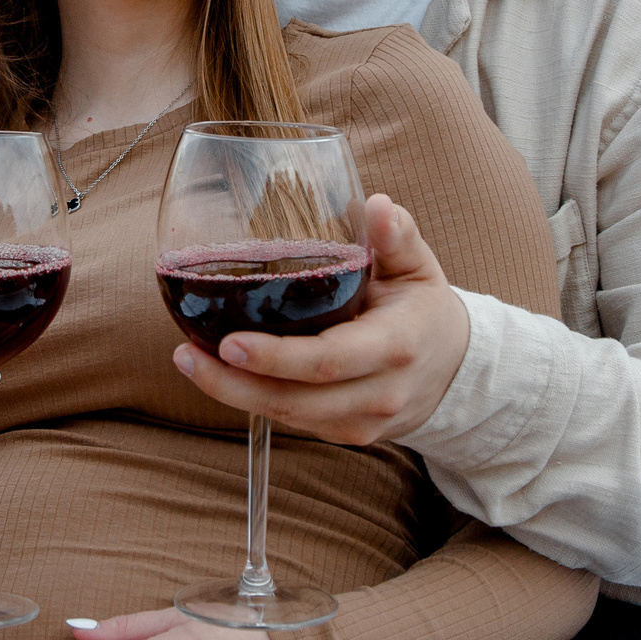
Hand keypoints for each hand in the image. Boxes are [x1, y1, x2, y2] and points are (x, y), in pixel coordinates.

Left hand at [170, 194, 469, 445]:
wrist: (454, 368)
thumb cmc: (422, 306)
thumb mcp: (417, 265)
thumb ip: (397, 235)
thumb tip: (375, 205)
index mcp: (395, 346)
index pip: (329, 360)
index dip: (277, 358)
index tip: (230, 342)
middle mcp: (379, 393)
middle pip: (297, 400)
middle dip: (235, 384)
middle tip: (186, 355)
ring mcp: (362, 422)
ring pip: (289, 418)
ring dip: (233, 394)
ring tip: (188, 361)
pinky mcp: (346, 434)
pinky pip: (294, 423)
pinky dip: (253, 401)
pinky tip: (218, 375)